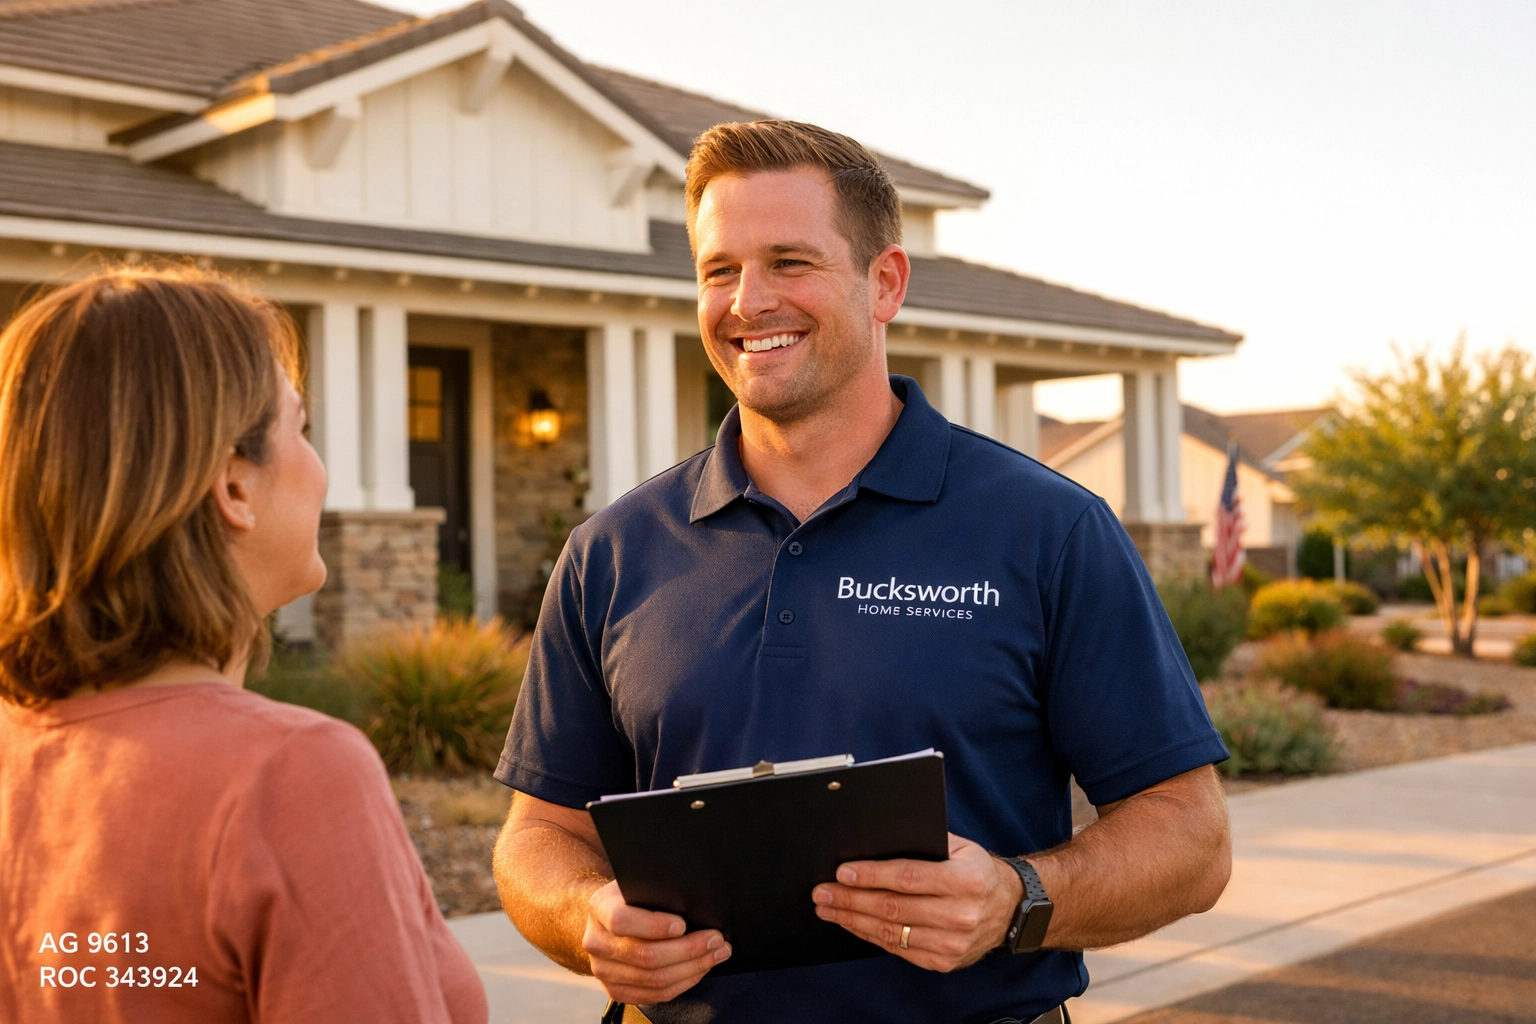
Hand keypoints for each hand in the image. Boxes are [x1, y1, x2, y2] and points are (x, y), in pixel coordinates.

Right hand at [582, 880, 730, 1002]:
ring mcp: (603, 970)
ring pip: (654, 979)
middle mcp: (596, 942)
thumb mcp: (639, 884)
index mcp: (599, 908)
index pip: (621, 920)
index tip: (683, 924)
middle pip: (644, 955)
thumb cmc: (633, 897)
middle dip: (688, 949)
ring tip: (716, 954)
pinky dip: (683, 983)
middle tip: (716, 939)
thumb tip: (697, 901)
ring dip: (692, 968)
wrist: (608, 919)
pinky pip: (654, 995)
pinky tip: (700, 969)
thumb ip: (658, 891)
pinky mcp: (615, 990)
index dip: (654, 925)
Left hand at [811, 833, 1022, 972]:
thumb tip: (877, 839)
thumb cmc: (978, 872)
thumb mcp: (962, 848)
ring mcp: (952, 943)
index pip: (907, 878)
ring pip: (891, 932)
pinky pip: (898, 949)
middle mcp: (960, 915)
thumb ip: (926, 842)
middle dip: (851, 900)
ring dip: (853, 920)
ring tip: (828, 909)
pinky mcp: (943, 962)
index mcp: (965, 881)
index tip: (842, 872)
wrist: (1010, 910)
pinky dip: (871, 936)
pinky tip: (853, 924)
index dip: (871, 875)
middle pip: (893, 908)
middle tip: (822, 893)